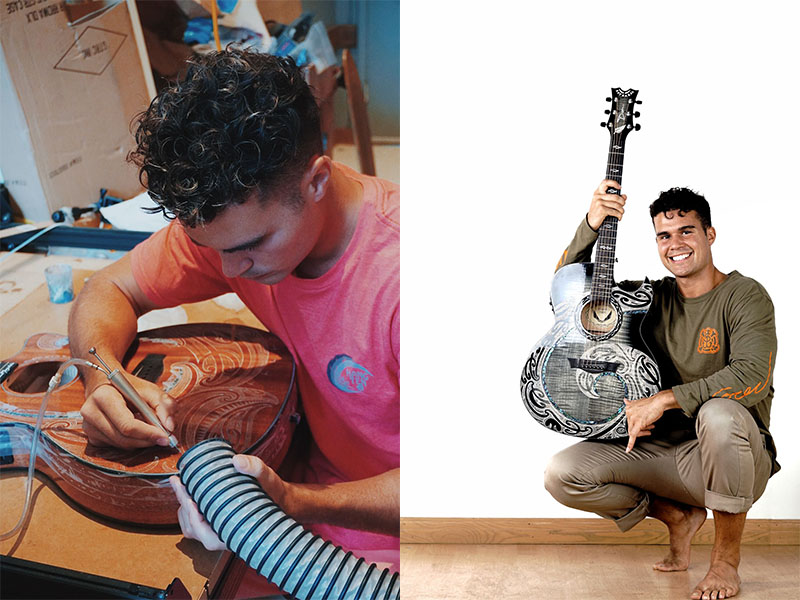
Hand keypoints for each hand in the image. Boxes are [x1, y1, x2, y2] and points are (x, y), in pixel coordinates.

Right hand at [80, 374, 174, 447]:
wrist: (109, 386)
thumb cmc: (131, 388)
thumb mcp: (151, 390)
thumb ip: (165, 405)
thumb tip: (169, 427)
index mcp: (103, 397)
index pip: (126, 424)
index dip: (148, 433)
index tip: (165, 437)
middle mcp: (91, 413)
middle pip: (123, 438)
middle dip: (147, 440)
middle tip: (164, 438)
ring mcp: (89, 427)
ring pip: (121, 445)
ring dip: (141, 442)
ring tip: (151, 430)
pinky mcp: (92, 437)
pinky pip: (116, 447)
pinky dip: (131, 442)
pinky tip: (137, 431)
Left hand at [169, 455, 293, 549]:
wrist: (283, 500)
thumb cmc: (274, 493)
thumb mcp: (268, 478)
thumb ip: (255, 469)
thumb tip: (237, 460)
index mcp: (235, 532)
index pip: (205, 534)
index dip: (193, 517)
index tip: (188, 496)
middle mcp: (225, 535)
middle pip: (193, 529)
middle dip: (183, 506)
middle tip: (178, 482)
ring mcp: (219, 531)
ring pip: (191, 528)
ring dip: (183, 509)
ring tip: (181, 487)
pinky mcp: (217, 523)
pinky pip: (196, 523)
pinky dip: (188, 510)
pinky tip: (189, 494)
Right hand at [587, 179, 626, 229]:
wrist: (590, 222)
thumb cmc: (598, 212)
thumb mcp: (604, 203)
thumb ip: (614, 198)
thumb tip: (624, 196)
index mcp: (598, 192)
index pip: (605, 182)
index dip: (613, 183)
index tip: (620, 187)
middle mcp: (598, 196)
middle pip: (616, 197)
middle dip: (622, 202)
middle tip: (623, 205)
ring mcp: (599, 203)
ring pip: (617, 205)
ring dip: (622, 210)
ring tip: (621, 212)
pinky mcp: (601, 210)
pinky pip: (615, 211)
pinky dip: (619, 215)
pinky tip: (619, 217)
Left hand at [624, 390, 676, 452]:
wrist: (659, 402)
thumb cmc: (652, 403)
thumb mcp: (639, 402)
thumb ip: (631, 403)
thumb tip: (625, 401)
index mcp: (628, 408)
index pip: (629, 421)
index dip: (636, 424)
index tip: (641, 426)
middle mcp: (629, 413)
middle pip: (631, 426)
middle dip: (640, 429)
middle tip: (647, 429)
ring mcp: (633, 418)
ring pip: (633, 431)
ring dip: (641, 432)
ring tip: (649, 430)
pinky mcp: (638, 424)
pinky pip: (633, 435)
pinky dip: (630, 444)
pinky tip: (629, 449)